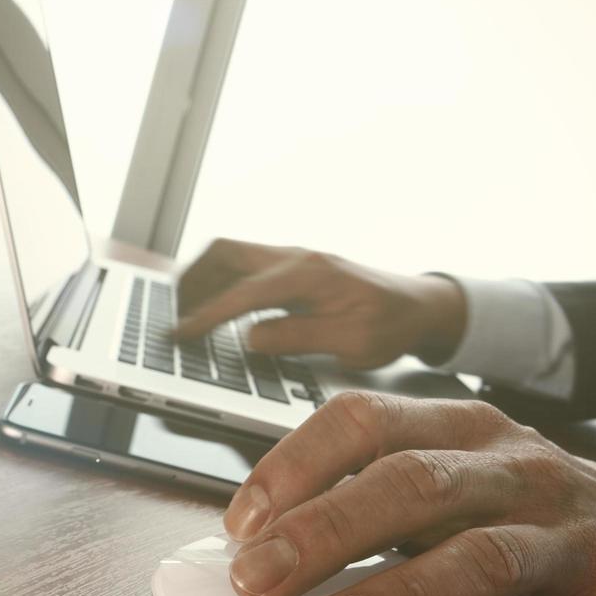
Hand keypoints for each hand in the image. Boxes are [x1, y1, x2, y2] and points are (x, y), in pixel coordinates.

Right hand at [172, 238, 464, 367]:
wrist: (419, 306)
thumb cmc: (391, 325)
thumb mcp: (352, 343)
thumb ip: (299, 337)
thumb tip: (250, 337)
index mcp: (309, 274)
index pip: (242, 294)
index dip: (206, 316)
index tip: (179, 334)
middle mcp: (295, 257)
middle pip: (223, 252)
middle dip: (192, 282)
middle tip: (176, 316)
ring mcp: (292, 257)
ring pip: (230, 254)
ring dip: (203, 279)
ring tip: (189, 314)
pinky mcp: (292, 266)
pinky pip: (243, 265)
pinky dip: (221, 282)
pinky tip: (218, 307)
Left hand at [222, 392, 595, 595]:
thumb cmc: (530, 508)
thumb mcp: (458, 477)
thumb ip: (373, 501)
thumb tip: (262, 546)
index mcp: (461, 429)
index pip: (364, 422)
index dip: (294, 466)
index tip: (240, 522)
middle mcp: (514, 469)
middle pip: (411, 485)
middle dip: (324, 531)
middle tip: (256, 580)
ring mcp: (566, 537)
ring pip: (477, 559)